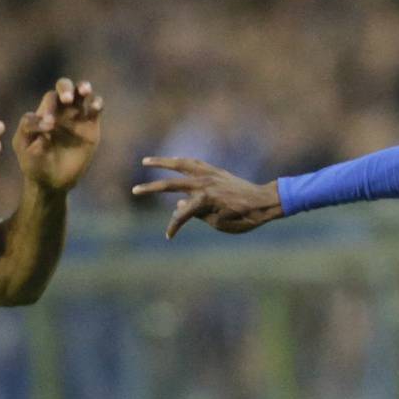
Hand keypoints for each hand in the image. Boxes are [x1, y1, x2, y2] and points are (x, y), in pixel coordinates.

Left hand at [15, 78, 103, 193]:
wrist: (51, 181)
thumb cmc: (34, 163)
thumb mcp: (23, 148)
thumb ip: (28, 132)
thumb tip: (48, 125)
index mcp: (42, 112)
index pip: (46, 103)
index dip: (48, 111)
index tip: (48, 126)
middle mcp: (59, 110)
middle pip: (63, 86)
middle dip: (65, 88)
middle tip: (66, 99)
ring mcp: (76, 117)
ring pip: (81, 93)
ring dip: (83, 88)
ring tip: (84, 90)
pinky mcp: (91, 126)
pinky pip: (95, 109)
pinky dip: (97, 104)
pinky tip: (95, 107)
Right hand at [130, 157, 283, 237]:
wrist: (264, 202)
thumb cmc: (245, 218)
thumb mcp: (220, 224)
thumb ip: (198, 214)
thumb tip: (179, 205)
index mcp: (205, 200)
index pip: (180, 214)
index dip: (173, 226)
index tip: (169, 237)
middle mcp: (204, 184)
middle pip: (171, 185)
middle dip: (151, 188)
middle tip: (134, 190)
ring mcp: (210, 174)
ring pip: (180, 165)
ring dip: (162, 163)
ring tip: (146, 161)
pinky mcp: (215, 171)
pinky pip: (194, 163)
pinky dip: (181, 162)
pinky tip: (173, 162)